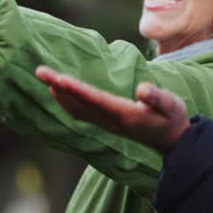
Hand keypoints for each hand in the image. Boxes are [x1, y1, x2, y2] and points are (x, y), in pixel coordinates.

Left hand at [35, 65, 189, 153]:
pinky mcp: (106, 122)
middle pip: (80, 103)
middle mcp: (111, 121)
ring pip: (76, 108)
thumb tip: (142, 89)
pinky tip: (56, 90)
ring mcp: (107, 123)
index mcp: (125, 115)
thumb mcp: (172, 106)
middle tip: (40, 70)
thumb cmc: (172, 119)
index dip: (77, 90)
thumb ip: (157, 98)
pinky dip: (65, 101)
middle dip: (59, 86)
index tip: (60, 79)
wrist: (172, 141)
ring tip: (43, 75)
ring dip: (58, 92)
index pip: (96, 100)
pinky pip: (80, 113)